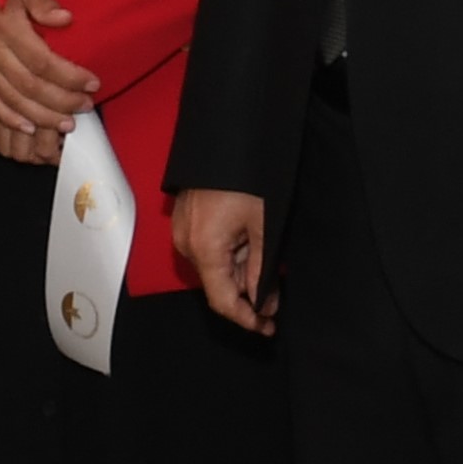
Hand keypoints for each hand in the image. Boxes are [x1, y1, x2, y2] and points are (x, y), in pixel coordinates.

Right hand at [0, 0, 97, 160]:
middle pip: (30, 86)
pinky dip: (9, 118)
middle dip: (61, 101)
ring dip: (41, 116)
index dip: (70, 77)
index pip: (43, 62)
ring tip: (65, 124)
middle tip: (85, 106)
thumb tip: (65, 19)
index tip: (92, 83)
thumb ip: (43, 2)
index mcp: (6, 27)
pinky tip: (29, 128)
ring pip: (12, 99)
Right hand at [173, 188, 273, 335]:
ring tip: (268, 256)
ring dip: (243, 270)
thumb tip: (263, 301)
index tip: (268, 326)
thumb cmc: (245, 177)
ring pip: (216, 266)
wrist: (226, 137)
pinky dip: (231, 253)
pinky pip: (209, 248)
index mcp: (204, 249)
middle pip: (219, 285)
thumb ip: (262, 269)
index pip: (223, 302)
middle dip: (250, 292)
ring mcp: (184, 231)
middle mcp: (187, 244)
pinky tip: (251, 242)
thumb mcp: (264, 226)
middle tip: (279, 289)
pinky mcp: (186, 220)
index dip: (247, 319)